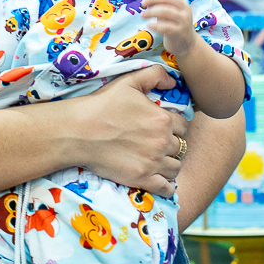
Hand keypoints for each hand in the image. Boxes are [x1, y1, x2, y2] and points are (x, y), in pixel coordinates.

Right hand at [74, 65, 188, 197]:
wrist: (78, 131)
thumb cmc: (102, 105)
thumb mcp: (129, 81)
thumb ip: (155, 75)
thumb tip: (172, 82)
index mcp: (162, 118)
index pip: (184, 126)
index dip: (176, 126)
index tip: (166, 129)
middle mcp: (162, 141)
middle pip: (181, 147)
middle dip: (173, 145)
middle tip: (160, 144)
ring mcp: (153, 162)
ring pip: (176, 167)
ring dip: (170, 164)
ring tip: (159, 161)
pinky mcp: (142, 178)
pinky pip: (167, 188)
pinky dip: (167, 186)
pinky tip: (160, 180)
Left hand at [142, 0, 195, 55]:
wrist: (187, 44)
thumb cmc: (175, 25)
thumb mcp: (171, 12)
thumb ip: (162, 4)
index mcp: (182, 2)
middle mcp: (185, 10)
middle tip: (143, 4)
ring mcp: (183, 21)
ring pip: (165, 11)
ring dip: (150, 12)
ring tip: (143, 15)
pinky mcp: (179, 33)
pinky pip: (165, 27)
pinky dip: (154, 25)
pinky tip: (148, 25)